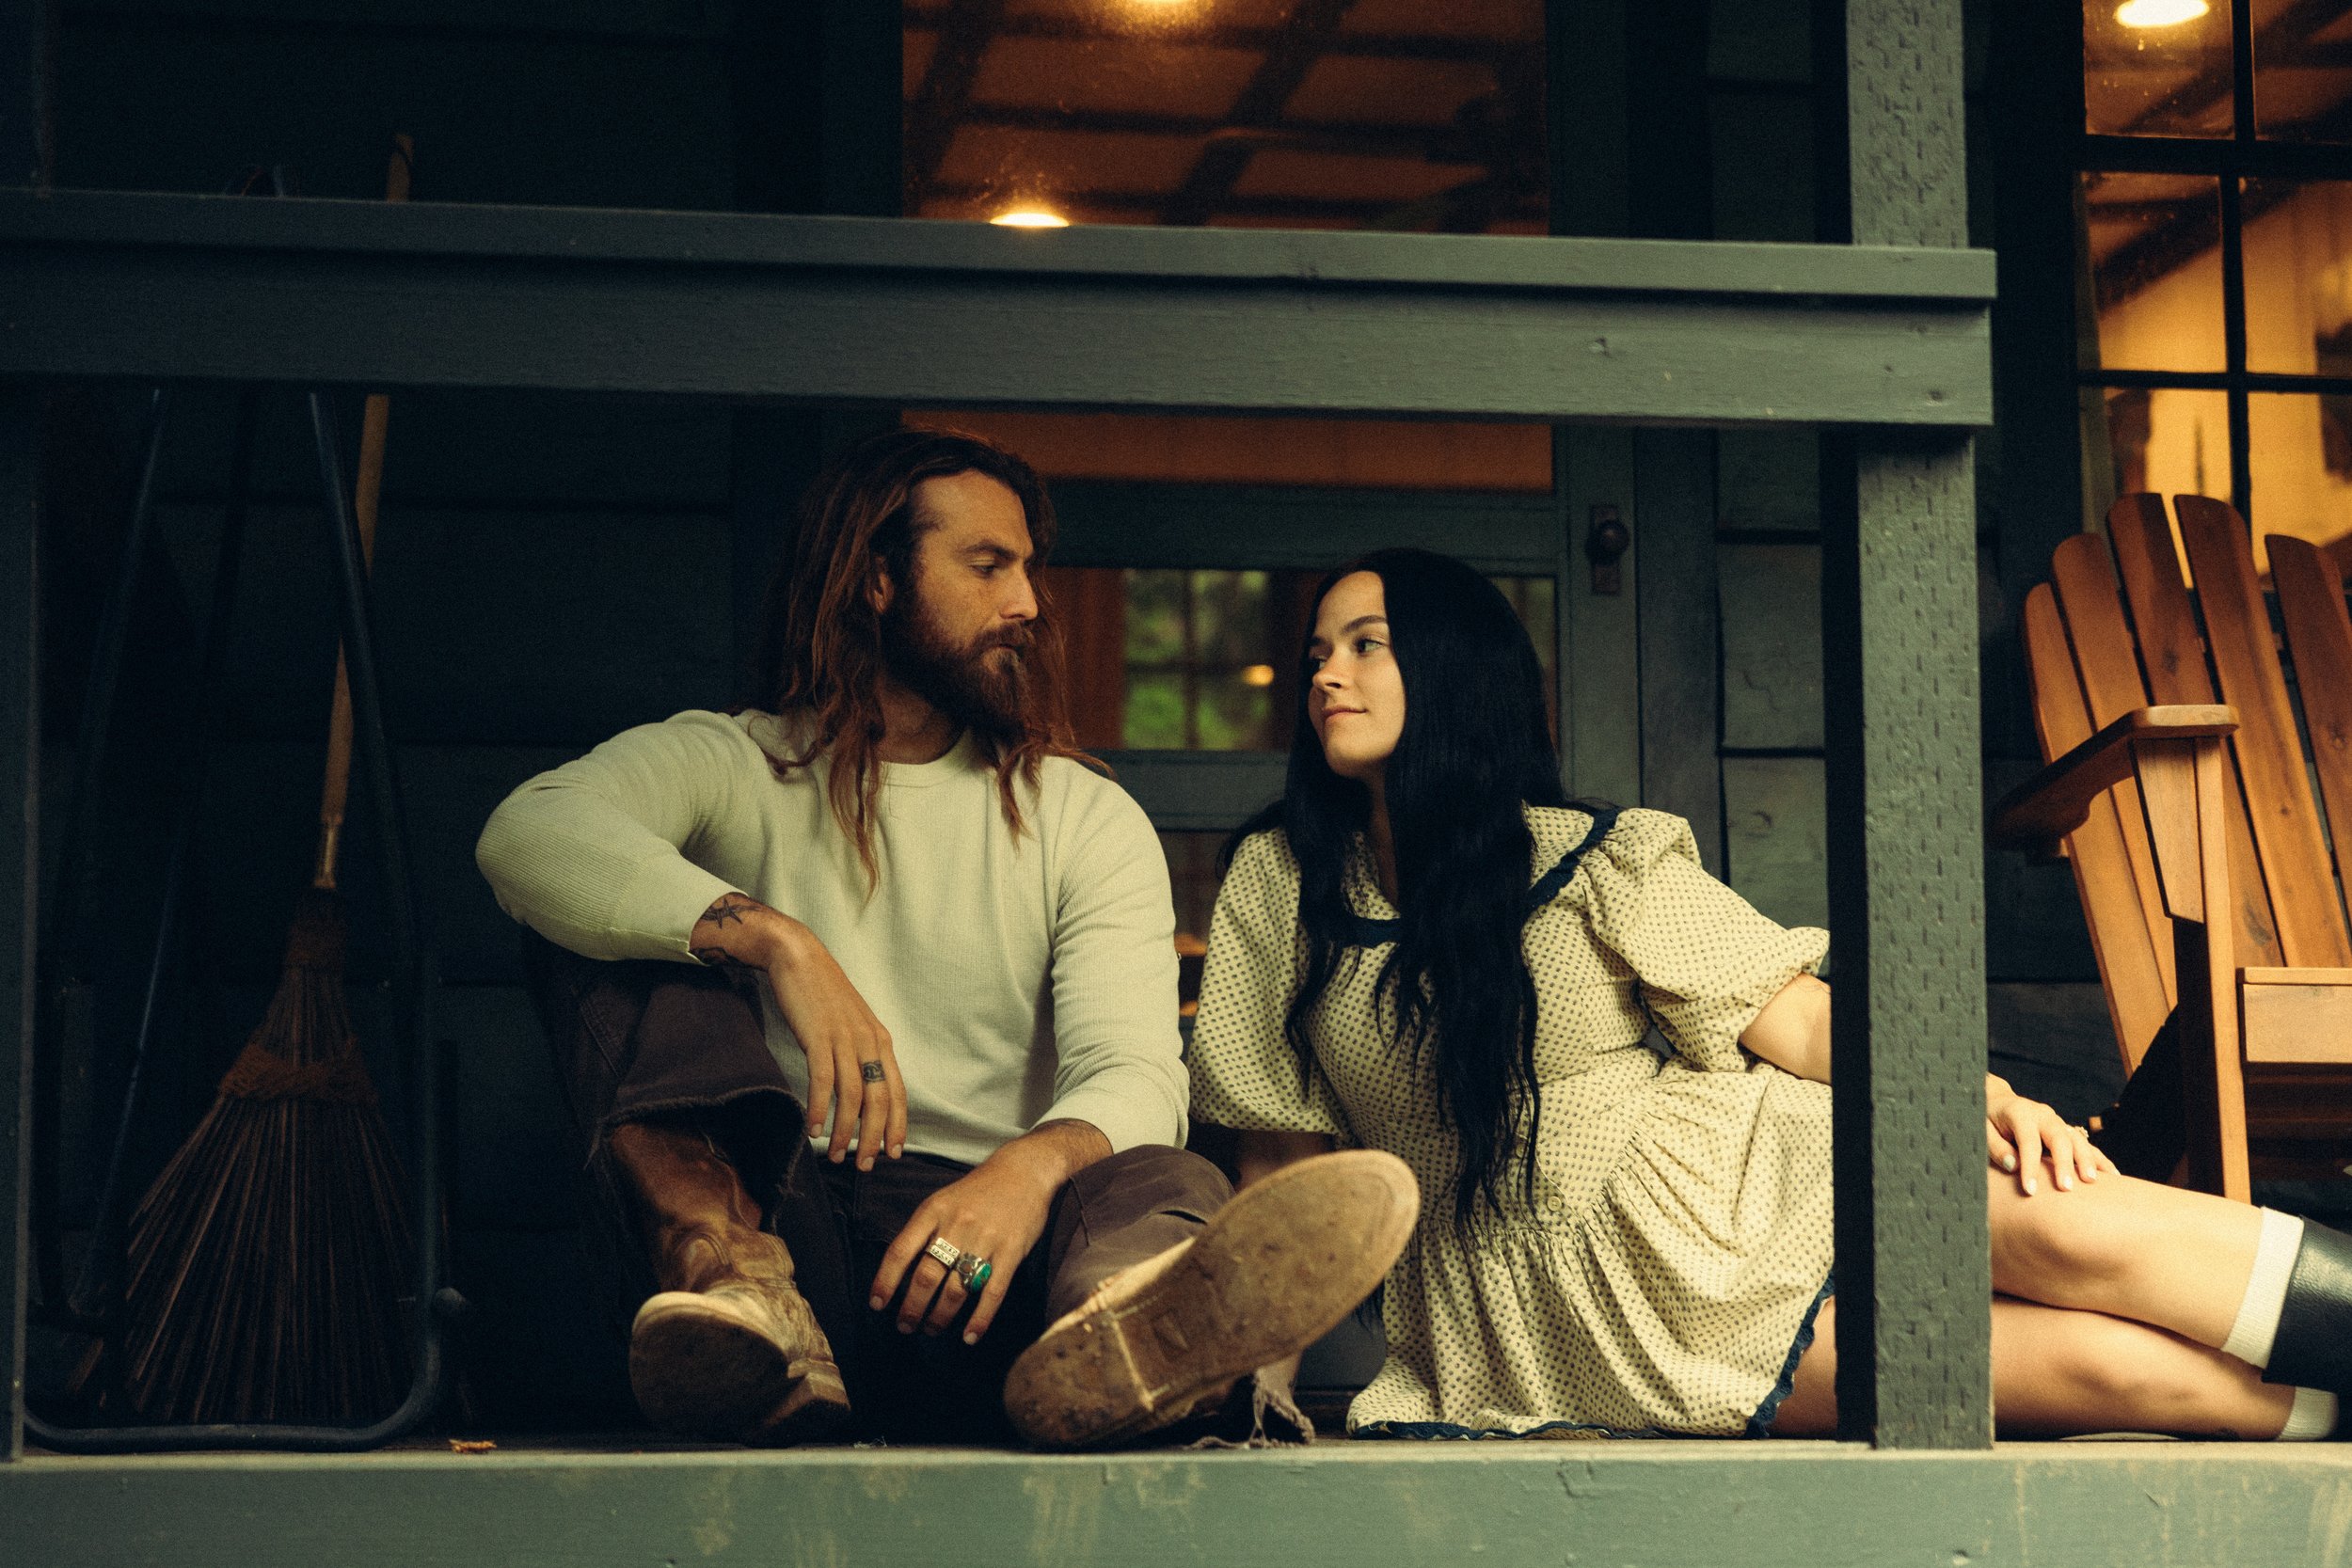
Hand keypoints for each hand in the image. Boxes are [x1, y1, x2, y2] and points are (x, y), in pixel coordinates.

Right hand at [692, 892, 904, 1168]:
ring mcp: (845, 1039)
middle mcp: (869, 1042)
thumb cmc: (823, 995)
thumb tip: (861, 1090)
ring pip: (852, 1096)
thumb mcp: (852, 1025)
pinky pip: (823, 1080)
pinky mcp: (819, 1036)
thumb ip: (860, 1054)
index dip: (897, 1125)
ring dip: (844, 1131)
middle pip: (879, 1100)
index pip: (896, 1091)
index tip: (893, 1152)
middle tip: (864, 1165)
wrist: (799, 958)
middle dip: (874, 1138)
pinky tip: (813, 1128)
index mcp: (880, 1041)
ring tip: (835, 1155)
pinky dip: (820, 1108)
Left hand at [869, 1121, 1108, 1344]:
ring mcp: (985, 1240)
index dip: (885, 1281)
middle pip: (926, 1276)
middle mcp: (956, 1226)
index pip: (900, 1251)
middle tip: (904, 1326)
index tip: (877, 1304)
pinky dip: (980, 1319)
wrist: (1024, 1170)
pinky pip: (992, 1293)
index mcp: (934, 1210)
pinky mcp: (1011, 1252)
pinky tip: (970, 1336)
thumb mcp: (943, 1199)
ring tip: (931, 1329)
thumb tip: (902, 1270)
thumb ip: (924, 1230)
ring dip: (940, 1317)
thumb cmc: (979, 1189)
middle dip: (911, 1308)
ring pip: (956, 1289)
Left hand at [1985, 1074, 2113, 1195]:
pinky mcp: (2065, 1130)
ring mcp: (2057, 1121)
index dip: (2030, 1166)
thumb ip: (1996, 1147)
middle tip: (2066, 1188)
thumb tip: (2013, 1166)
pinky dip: (2098, 1158)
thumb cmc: (1987, 1119)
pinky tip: (2112, 1175)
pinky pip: (2085, 1143)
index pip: (2028, 1141)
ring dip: (2086, 1160)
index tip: (2030, 1191)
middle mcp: (2042, 1115)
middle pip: (2059, 1138)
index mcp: (2019, 1113)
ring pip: (2077, 1139)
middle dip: (2064, 1163)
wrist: (1998, 1101)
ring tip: (2093, 1182)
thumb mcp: (1981, 1130)